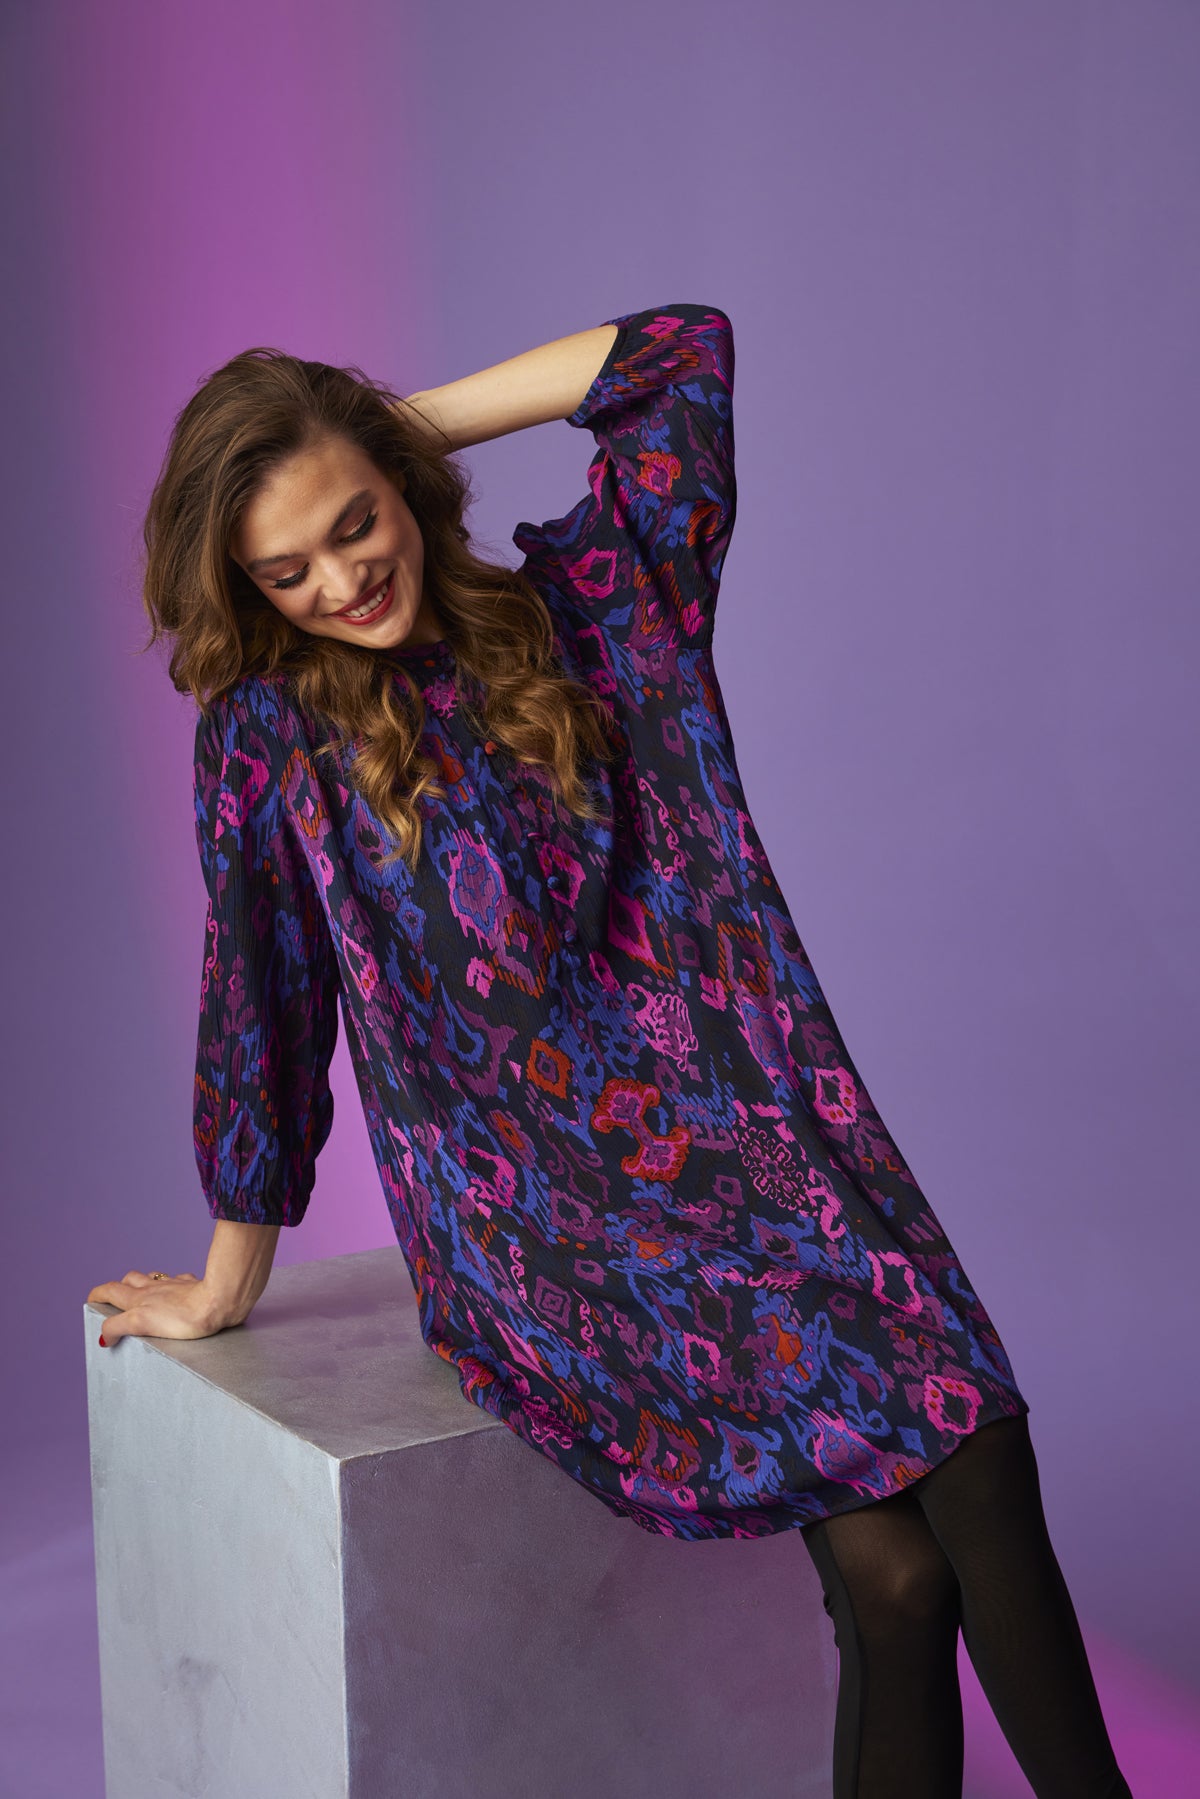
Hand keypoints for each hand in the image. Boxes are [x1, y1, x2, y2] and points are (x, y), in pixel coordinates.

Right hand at [86, 1269, 230, 1344]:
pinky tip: (178, 1290)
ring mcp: (174, 1285)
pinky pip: (180, 1280)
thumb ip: (117, 1327)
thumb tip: (102, 1337)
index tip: (91, 1301)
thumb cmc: (183, 1316)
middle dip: (117, 1288)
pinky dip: (174, 1284)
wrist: (218, 1302)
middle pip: (128, 1281)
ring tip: (141, 1292)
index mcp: (138, 1298)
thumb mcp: (142, 1323)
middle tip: (112, 1297)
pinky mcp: (194, 1286)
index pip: (109, 1291)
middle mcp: (153, 1288)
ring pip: (152, 1277)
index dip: (97, 1295)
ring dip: (142, 1283)